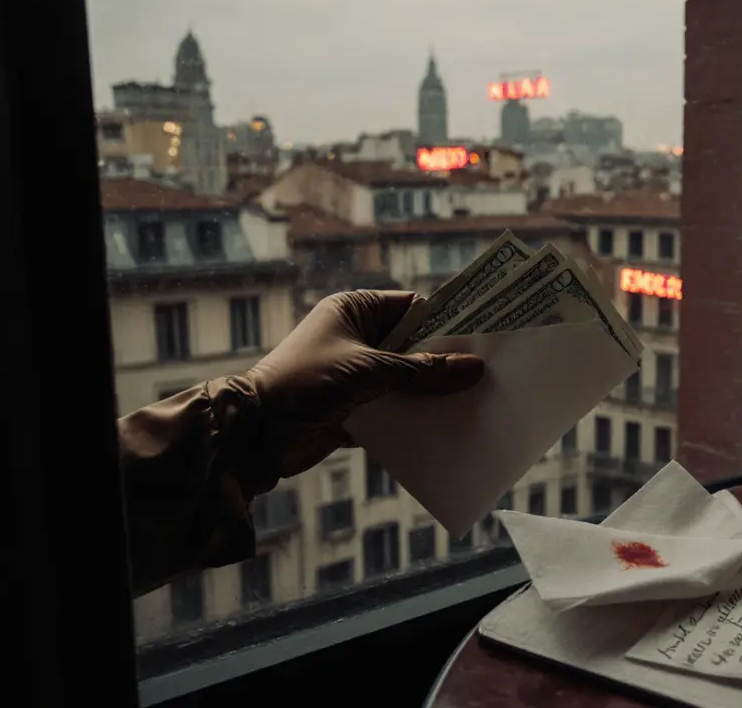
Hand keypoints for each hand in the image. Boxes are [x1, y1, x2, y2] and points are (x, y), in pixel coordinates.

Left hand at [245, 290, 483, 478]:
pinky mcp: (354, 409)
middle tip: (487, 371)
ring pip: (406, 380)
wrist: (254, 434)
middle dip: (444, 360)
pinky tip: (446, 427)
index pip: (412, 307)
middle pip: (413, 345)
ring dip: (431, 393)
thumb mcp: (370, 371)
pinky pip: (394, 410)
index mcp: (354, 311)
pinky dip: (414, 418)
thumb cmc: (305, 383)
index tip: (483, 331)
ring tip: (474, 401)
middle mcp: (356, 338)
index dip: (446, 319)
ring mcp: (355, 375)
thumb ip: (422, 370)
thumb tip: (473, 368)